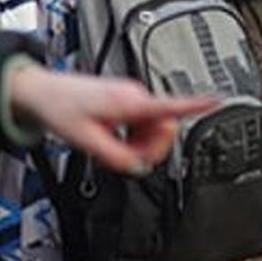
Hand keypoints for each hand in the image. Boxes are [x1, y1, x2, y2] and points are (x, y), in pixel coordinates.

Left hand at [7, 65, 214, 174]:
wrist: (43, 93)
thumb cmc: (62, 110)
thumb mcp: (87, 143)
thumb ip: (119, 158)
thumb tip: (140, 167)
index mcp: (128, 102)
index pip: (171, 105)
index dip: (198, 105)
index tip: (218, 101)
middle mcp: (134, 95)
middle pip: (163, 128)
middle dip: (149, 147)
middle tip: (122, 153)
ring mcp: (131, 96)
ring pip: (153, 128)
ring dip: (138, 142)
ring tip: (110, 141)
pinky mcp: (127, 100)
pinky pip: (142, 124)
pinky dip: (132, 134)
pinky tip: (112, 134)